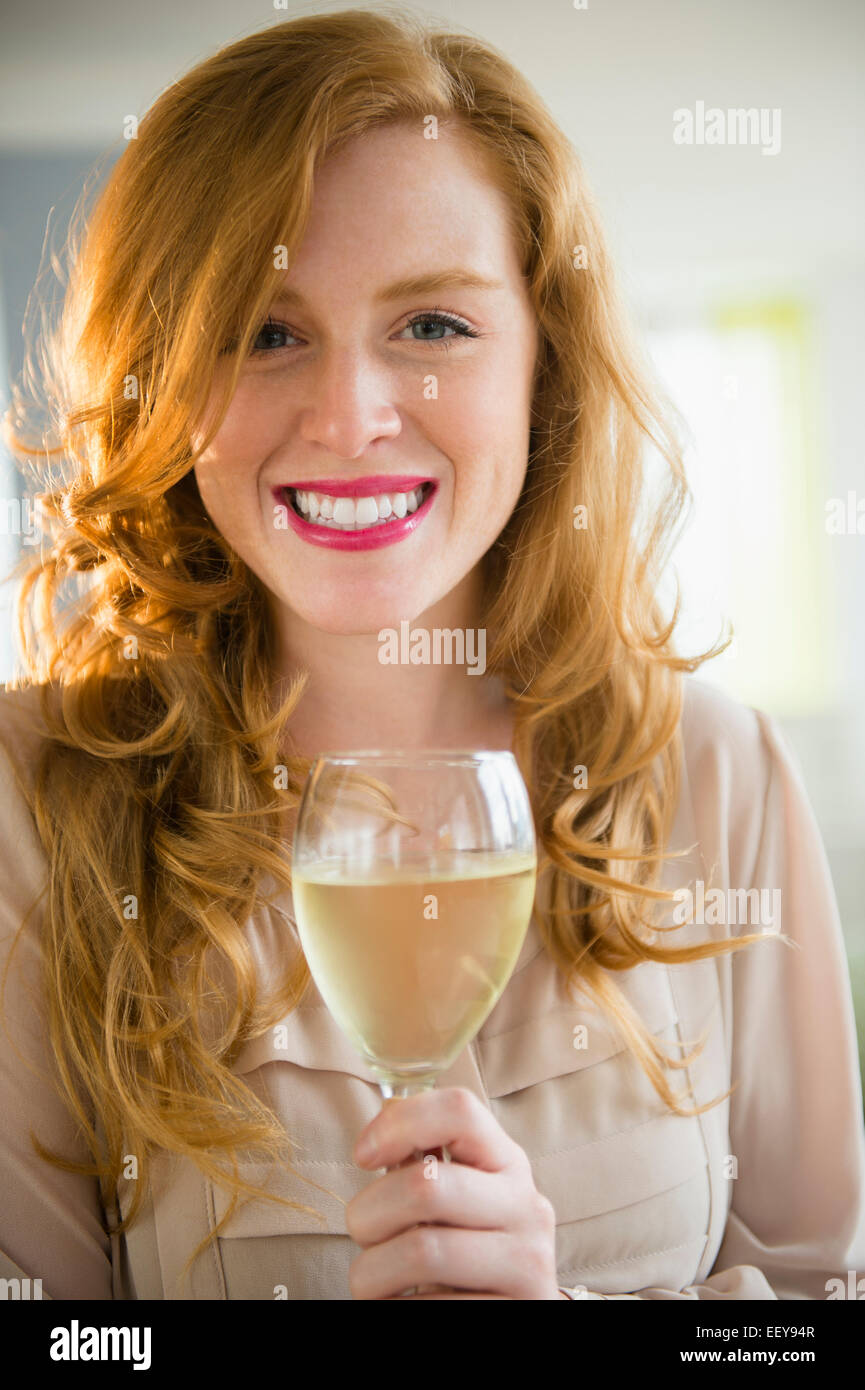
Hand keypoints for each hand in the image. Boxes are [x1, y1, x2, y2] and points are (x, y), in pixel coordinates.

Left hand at [346, 1086, 562, 1299]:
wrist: (509, 1310)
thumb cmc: (465, 1250)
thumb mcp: (456, 1199)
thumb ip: (424, 1165)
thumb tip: (375, 1141)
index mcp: (507, 1163)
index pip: (459, 1111)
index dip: (399, 1123)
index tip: (363, 1156)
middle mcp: (526, 1206)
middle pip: (426, 1186)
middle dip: (368, 1213)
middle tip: (363, 1233)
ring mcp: (527, 1263)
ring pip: (420, 1252)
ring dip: (372, 1271)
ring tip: (374, 1278)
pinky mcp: (516, 1309)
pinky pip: (428, 1308)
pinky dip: (394, 1308)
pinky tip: (402, 1304)